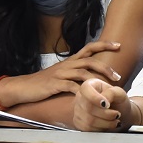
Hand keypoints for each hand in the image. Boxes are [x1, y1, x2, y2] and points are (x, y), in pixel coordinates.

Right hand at [0, 40, 124, 106]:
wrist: (23, 87)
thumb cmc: (44, 82)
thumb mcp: (62, 74)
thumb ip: (76, 73)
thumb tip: (92, 76)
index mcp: (70, 61)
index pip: (89, 48)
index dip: (104, 44)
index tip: (118, 45)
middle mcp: (67, 64)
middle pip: (90, 60)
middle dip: (105, 67)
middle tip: (118, 75)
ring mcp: (61, 74)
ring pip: (83, 72)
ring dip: (97, 80)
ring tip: (107, 88)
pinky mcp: (55, 84)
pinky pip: (71, 86)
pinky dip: (81, 91)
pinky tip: (90, 97)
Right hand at [73, 78, 129, 132]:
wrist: (120, 113)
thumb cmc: (118, 101)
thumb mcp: (119, 93)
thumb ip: (111, 93)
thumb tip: (102, 102)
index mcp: (90, 84)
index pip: (86, 89)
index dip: (95, 98)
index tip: (107, 105)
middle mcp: (81, 96)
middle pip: (88, 107)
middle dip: (106, 114)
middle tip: (117, 114)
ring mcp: (78, 109)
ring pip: (89, 120)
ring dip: (106, 123)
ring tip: (114, 120)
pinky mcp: (78, 122)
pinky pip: (87, 128)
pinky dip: (101, 129)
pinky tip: (107, 124)